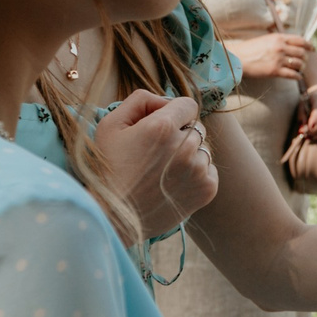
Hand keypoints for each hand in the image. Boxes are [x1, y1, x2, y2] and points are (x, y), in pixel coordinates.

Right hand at [93, 88, 218, 238]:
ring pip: (203, 149)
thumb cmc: (107, 169)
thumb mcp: (111, 125)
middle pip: (196, 127)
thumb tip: (164, 100)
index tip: (158, 127)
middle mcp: (186, 146)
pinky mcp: (208, 189)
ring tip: (162, 171)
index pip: (187, 104)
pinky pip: (209, 169)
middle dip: (180, 134)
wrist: (113, 216)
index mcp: (163, 127)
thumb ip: (139, 101)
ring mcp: (199, 169)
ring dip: (188, 155)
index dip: (172, 113)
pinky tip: (172, 183)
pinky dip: (195, 174)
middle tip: (156, 153)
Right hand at [231, 31, 310, 81]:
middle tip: (304, 62)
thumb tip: (293, 44)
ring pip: (300, 64)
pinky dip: (297, 76)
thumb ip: (280, 41)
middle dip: (305, 58)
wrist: (237, 58)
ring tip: (299, 69)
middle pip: (302, 53)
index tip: (312, 49)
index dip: (309, 45)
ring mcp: (278, 59)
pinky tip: (296, 77)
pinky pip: (293, 75)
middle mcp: (281, 47)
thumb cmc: (250, 49)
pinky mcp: (275, 71)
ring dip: (302, 68)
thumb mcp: (266, 40)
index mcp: (279, 38)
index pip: (301, 40)